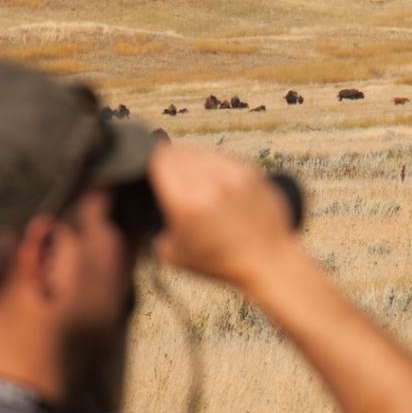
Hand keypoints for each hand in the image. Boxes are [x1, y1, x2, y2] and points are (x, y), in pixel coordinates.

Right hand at [148, 144, 295, 285]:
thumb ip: (153, 226)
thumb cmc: (219, 262)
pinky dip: (212, 162)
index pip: (159, 159)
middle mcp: (210, 182)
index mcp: (186, 201)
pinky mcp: (252, 172)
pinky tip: (212, 178)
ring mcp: (234, 174)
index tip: (149, 168)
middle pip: (178, 152)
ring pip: (201, 151)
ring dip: (190, 158)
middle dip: (169, 159)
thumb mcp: (172, 253)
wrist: (268, 261)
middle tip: (168, 173)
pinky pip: (223, 157)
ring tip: (191, 176)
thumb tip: (143, 204)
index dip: (150, 160)